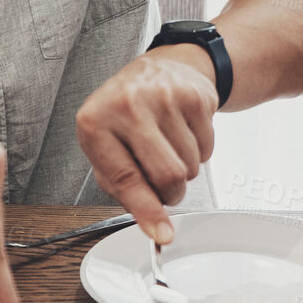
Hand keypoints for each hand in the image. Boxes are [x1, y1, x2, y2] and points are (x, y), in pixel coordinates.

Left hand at [75, 44, 218, 242]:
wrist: (162, 68)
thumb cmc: (127, 114)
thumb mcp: (108, 147)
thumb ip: (123, 189)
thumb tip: (155, 227)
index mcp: (95, 122)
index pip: (125, 178)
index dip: (147, 211)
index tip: (162, 235)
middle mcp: (127, 105)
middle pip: (167, 175)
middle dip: (171, 194)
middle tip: (165, 186)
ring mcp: (164, 97)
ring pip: (190, 166)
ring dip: (184, 171)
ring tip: (169, 148)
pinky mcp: (195, 96)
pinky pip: (207, 149)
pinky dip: (198, 152)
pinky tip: (183, 133)